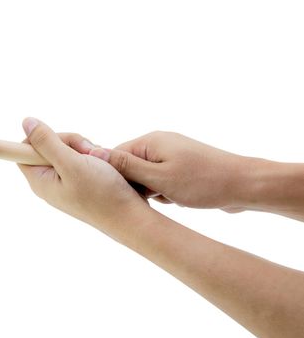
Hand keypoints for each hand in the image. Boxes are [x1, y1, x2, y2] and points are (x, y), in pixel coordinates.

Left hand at [17, 118, 148, 232]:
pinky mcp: (80, 180)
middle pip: (47, 145)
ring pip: (67, 149)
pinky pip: (80, 158)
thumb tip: (26, 122)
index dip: (41, 138)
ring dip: (84, 148)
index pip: (23, 149)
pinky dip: (92, 156)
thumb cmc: (102, 194)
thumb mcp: (71, 164)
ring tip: (98, 161)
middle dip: (69, 142)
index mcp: (40, 180)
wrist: (130, 216)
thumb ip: (46, 142)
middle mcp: (50, 181)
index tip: (61, 142)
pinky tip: (102, 165)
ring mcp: (66, 181)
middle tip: (87, 152)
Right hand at [89, 131, 252, 211]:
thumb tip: (94, 153)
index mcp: (150, 141)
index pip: (115, 156)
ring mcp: (171, 154)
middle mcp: (158, 144)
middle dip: (139, 186)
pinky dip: (166, 191)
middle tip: (155, 196)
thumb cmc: (202, 182)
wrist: (244, 185)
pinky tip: (179, 197)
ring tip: (172, 196)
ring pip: (146, 177)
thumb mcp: (158, 177)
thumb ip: (126, 166)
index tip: (125, 195)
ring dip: (154, 191)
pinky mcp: (180, 166)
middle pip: (130, 167)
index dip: (116, 178)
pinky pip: (161, 180)